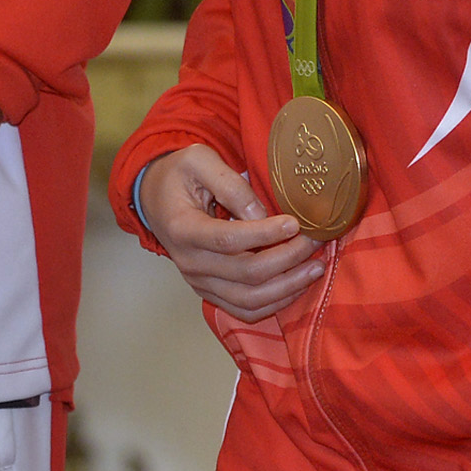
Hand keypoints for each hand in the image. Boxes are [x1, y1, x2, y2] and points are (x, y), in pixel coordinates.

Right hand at [136, 144, 324, 318]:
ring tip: (315, 267)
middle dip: (288, 258)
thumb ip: (231, 184)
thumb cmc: (179, 175)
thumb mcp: (199, 161)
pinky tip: (297, 285)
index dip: (265, 235)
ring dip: (288, 287)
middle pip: (246, 273)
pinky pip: (245, 310)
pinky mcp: (209, 291)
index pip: (228, 240)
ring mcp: (198, 281)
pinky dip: (275, 303)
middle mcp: (189, 262)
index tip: (295, 223)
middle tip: (314, 240)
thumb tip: (263, 216)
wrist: (155, 199)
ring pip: (250, 299)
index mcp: (182, 229)